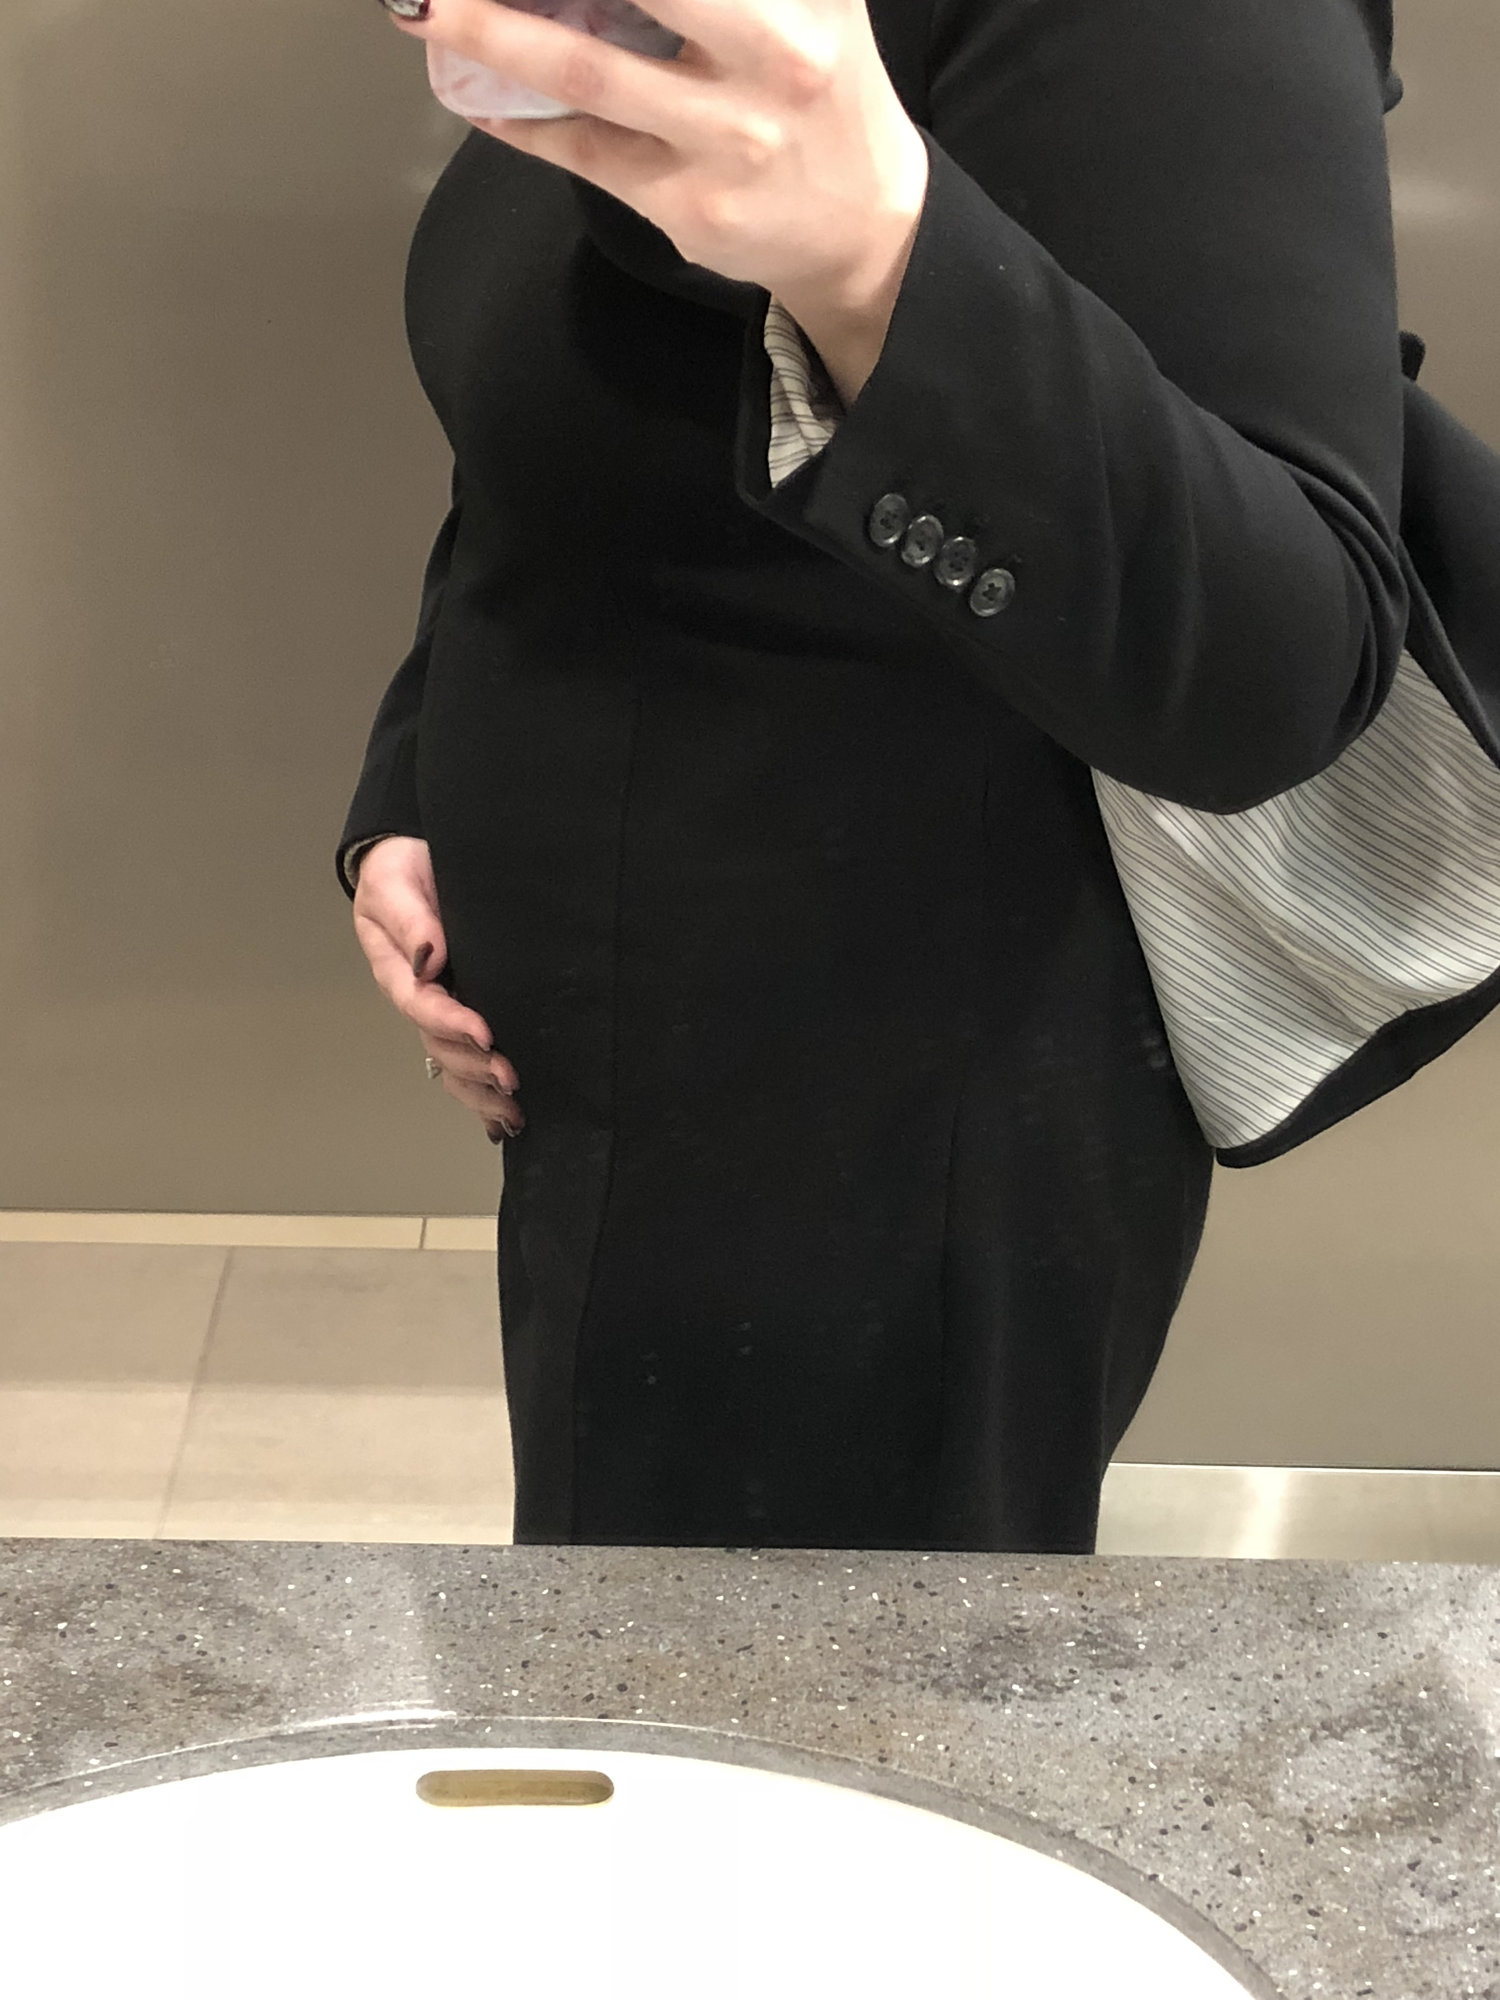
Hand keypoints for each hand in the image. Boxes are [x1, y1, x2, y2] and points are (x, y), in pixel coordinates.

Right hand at [351, 836, 524, 1142]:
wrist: (415, 863)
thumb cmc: (400, 872)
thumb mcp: (393, 884)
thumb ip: (410, 918)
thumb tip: (430, 954)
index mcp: (398, 972)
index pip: (422, 1005)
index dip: (451, 1023)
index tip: (485, 1032)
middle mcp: (421, 999)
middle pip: (441, 1046)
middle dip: (475, 1067)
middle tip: (512, 1079)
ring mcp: (444, 1011)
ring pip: (455, 1064)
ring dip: (482, 1091)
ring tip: (515, 1111)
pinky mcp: (467, 1011)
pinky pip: (470, 1060)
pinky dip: (485, 1094)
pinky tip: (507, 1121)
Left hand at [380, 0, 928, 309]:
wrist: (867, 229)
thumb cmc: (822, 92)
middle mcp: (776, 55)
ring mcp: (728, 136)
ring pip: (585, 67)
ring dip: (490, 33)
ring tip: (427, 6)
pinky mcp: (690, 203)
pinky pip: (584, 149)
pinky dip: (519, 117)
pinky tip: (472, 90)